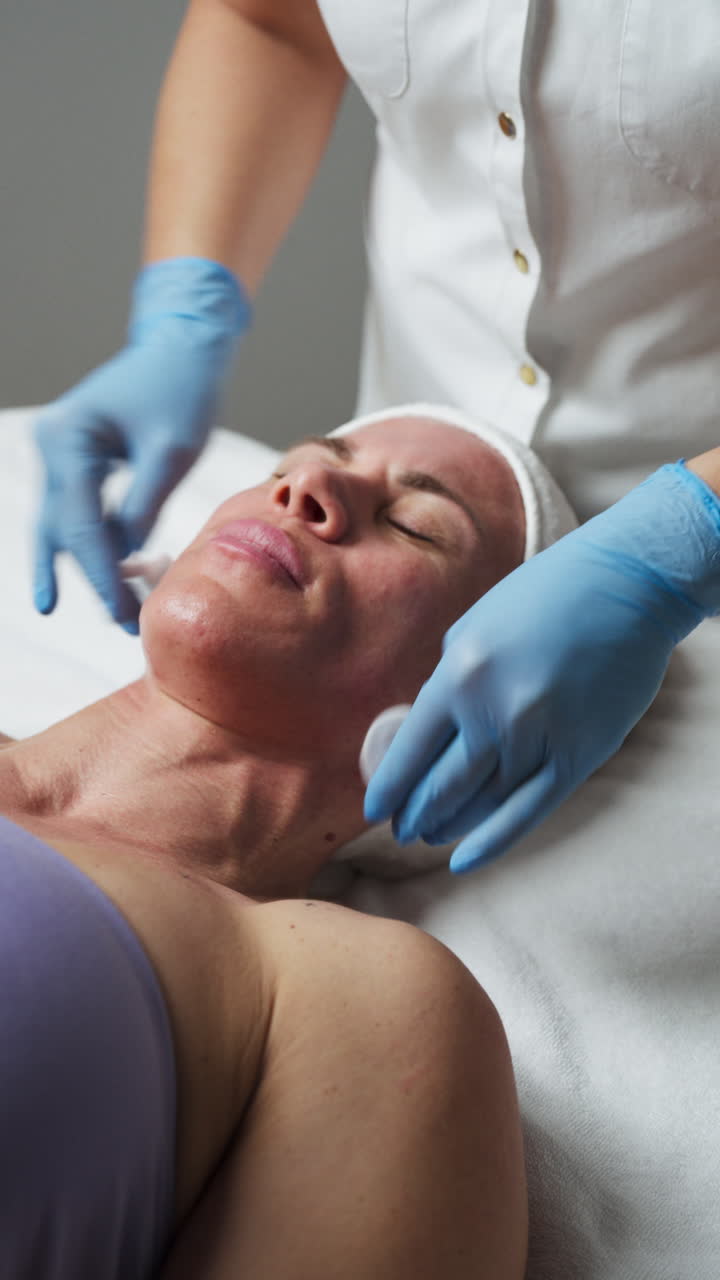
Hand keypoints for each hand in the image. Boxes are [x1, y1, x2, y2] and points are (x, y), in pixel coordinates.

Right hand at [32, 257, 250, 632]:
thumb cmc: (182, 388)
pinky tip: (93, 585)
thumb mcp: (172, 451)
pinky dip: (98, 543)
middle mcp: (53, 445)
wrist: (184, 345)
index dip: (102, 573)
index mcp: (68, 439)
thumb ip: (145, 505)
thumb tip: (128, 559)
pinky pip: (81, 511)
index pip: (80, 523)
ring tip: (117, 613)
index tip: (124, 613)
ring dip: (93, 566)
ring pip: (67, 525)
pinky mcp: (78, 459)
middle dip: (95, 577)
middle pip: (66, 529)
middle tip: (126, 624)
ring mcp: (61, 452)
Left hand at [364, 462, 719, 871]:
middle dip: (416, 815)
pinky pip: (528, 812)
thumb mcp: (474, 628)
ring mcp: (540, 737)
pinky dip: (493, 842)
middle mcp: (496, 712)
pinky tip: (465, 860)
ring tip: (432, 835)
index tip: (376, 808)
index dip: (389, 787)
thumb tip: (425, 735)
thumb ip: (449, 683)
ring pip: (483, 803)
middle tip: (403, 830)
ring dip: (450, 826)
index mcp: (460, 675)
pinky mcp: (579, 755)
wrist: (625, 585)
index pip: (410, 750)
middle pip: (443, 786)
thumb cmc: (543, 597)